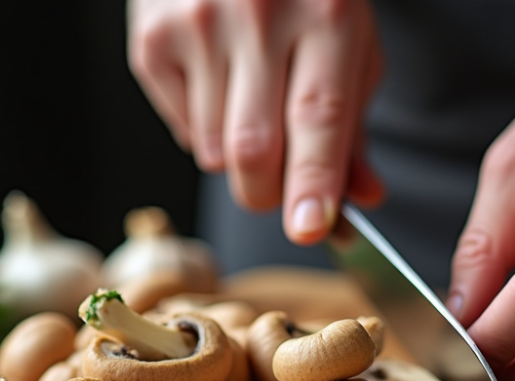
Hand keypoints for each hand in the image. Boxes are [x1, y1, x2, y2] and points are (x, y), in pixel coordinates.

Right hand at [127, 0, 384, 242]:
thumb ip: (352, 130)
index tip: (310, 226)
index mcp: (327, 16)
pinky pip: (181, 132)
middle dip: (269, 195)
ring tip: (251, 109)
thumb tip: (360, 199)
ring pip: (214, 152)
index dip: (313, 181)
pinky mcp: (154, 40)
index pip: (317, 118)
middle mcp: (260, 16)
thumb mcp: (349, 47)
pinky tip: (218, 87)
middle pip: (255, 151)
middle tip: (282, 188)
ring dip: (236, 161)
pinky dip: (203, 133)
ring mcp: (199, 25)